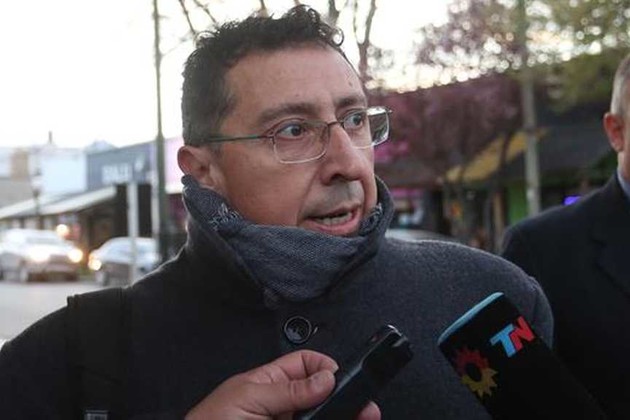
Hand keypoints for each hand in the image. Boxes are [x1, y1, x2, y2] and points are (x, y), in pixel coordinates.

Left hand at [185, 349, 380, 419]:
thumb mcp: (249, 399)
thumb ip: (288, 389)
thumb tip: (325, 376)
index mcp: (268, 382)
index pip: (305, 365)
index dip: (325, 368)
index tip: (340, 380)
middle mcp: (280, 406)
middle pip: (320, 397)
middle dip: (344, 400)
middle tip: (365, 410)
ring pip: (319, 418)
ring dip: (340, 415)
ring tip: (359, 417)